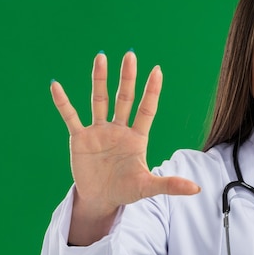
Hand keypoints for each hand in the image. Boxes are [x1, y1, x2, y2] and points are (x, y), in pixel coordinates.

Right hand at [50, 51, 199, 242]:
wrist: (101, 199)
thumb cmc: (126, 190)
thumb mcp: (148, 187)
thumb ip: (170, 185)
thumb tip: (197, 189)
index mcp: (137, 138)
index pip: (146, 109)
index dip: (152, 91)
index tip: (157, 70)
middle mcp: (118, 129)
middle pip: (124, 98)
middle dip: (127, 77)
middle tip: (131, 55)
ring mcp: (99, 132)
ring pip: (100, 100)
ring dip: (100, 79)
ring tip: (101, 57)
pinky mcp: (80, 139)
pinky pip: (71, 117)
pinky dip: (63, 103)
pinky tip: (56, 86)